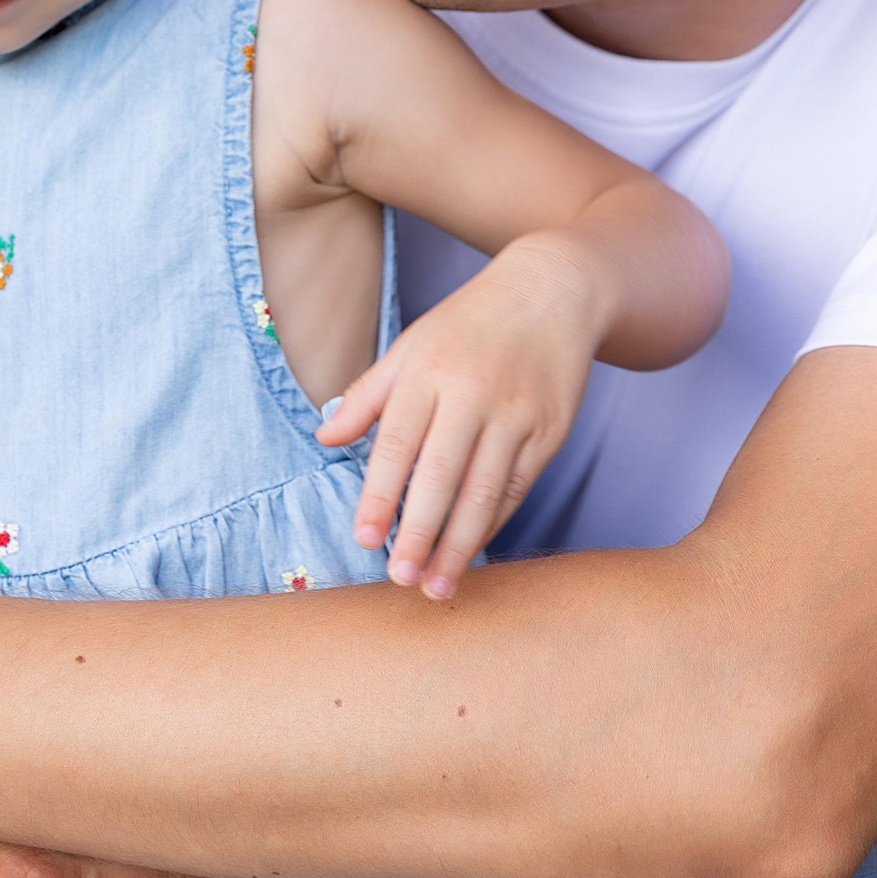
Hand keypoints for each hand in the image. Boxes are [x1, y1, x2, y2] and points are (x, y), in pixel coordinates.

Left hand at [316, 238, 603, 600]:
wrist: (551, 291)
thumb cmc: (466, 325)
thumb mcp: (410, 345)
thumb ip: (368, 396)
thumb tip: (325, 439)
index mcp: (428, 372)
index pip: (398, 444)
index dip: (379, 496)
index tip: (364, 539)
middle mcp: (473, 394)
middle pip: (443, 474)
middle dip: (420, 532)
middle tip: (400, 578)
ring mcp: (517, 414)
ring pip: (486, 490)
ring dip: (460, 544)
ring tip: (437, 586)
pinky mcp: (552, 430)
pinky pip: (518, 486)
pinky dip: (493, 522)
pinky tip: (471, 549)